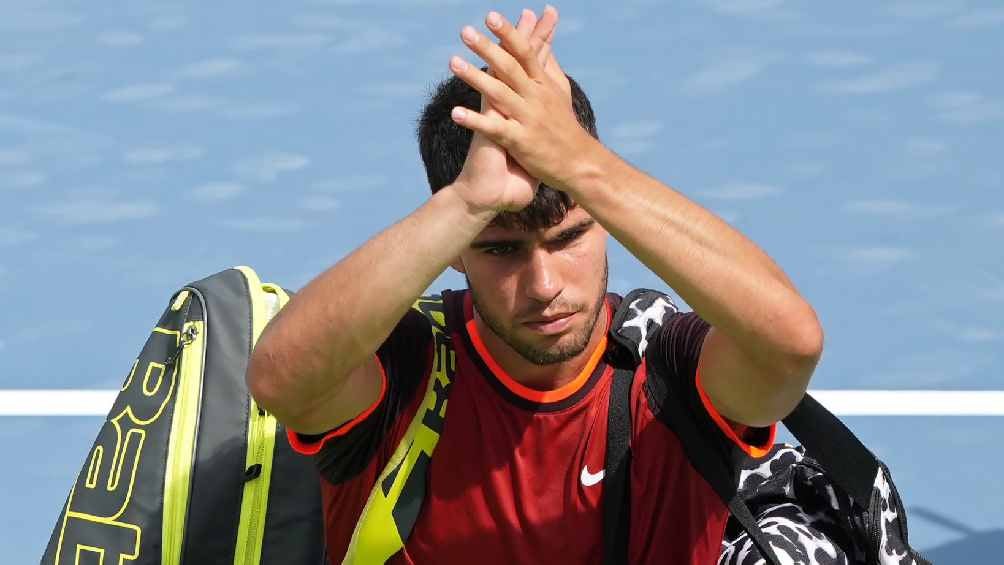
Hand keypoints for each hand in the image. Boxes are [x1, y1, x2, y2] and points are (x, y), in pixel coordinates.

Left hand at [450, 9, 595, 192]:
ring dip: (475, 77)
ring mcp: (527, 118)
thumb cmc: (564, 125)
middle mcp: (535, 97)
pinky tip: (455, 113)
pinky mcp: (520, 141)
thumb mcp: (559, 91)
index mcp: (542, 84)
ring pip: (499, 94)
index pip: (525, 52)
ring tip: (452, 62)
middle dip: (487, 48)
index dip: (508, 33)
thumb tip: (543, 36)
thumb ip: (547, 63)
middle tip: (465, 31)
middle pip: (509, 67)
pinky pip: (494, 128)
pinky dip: (474, 120)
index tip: (490, 16)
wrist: (578, 164)